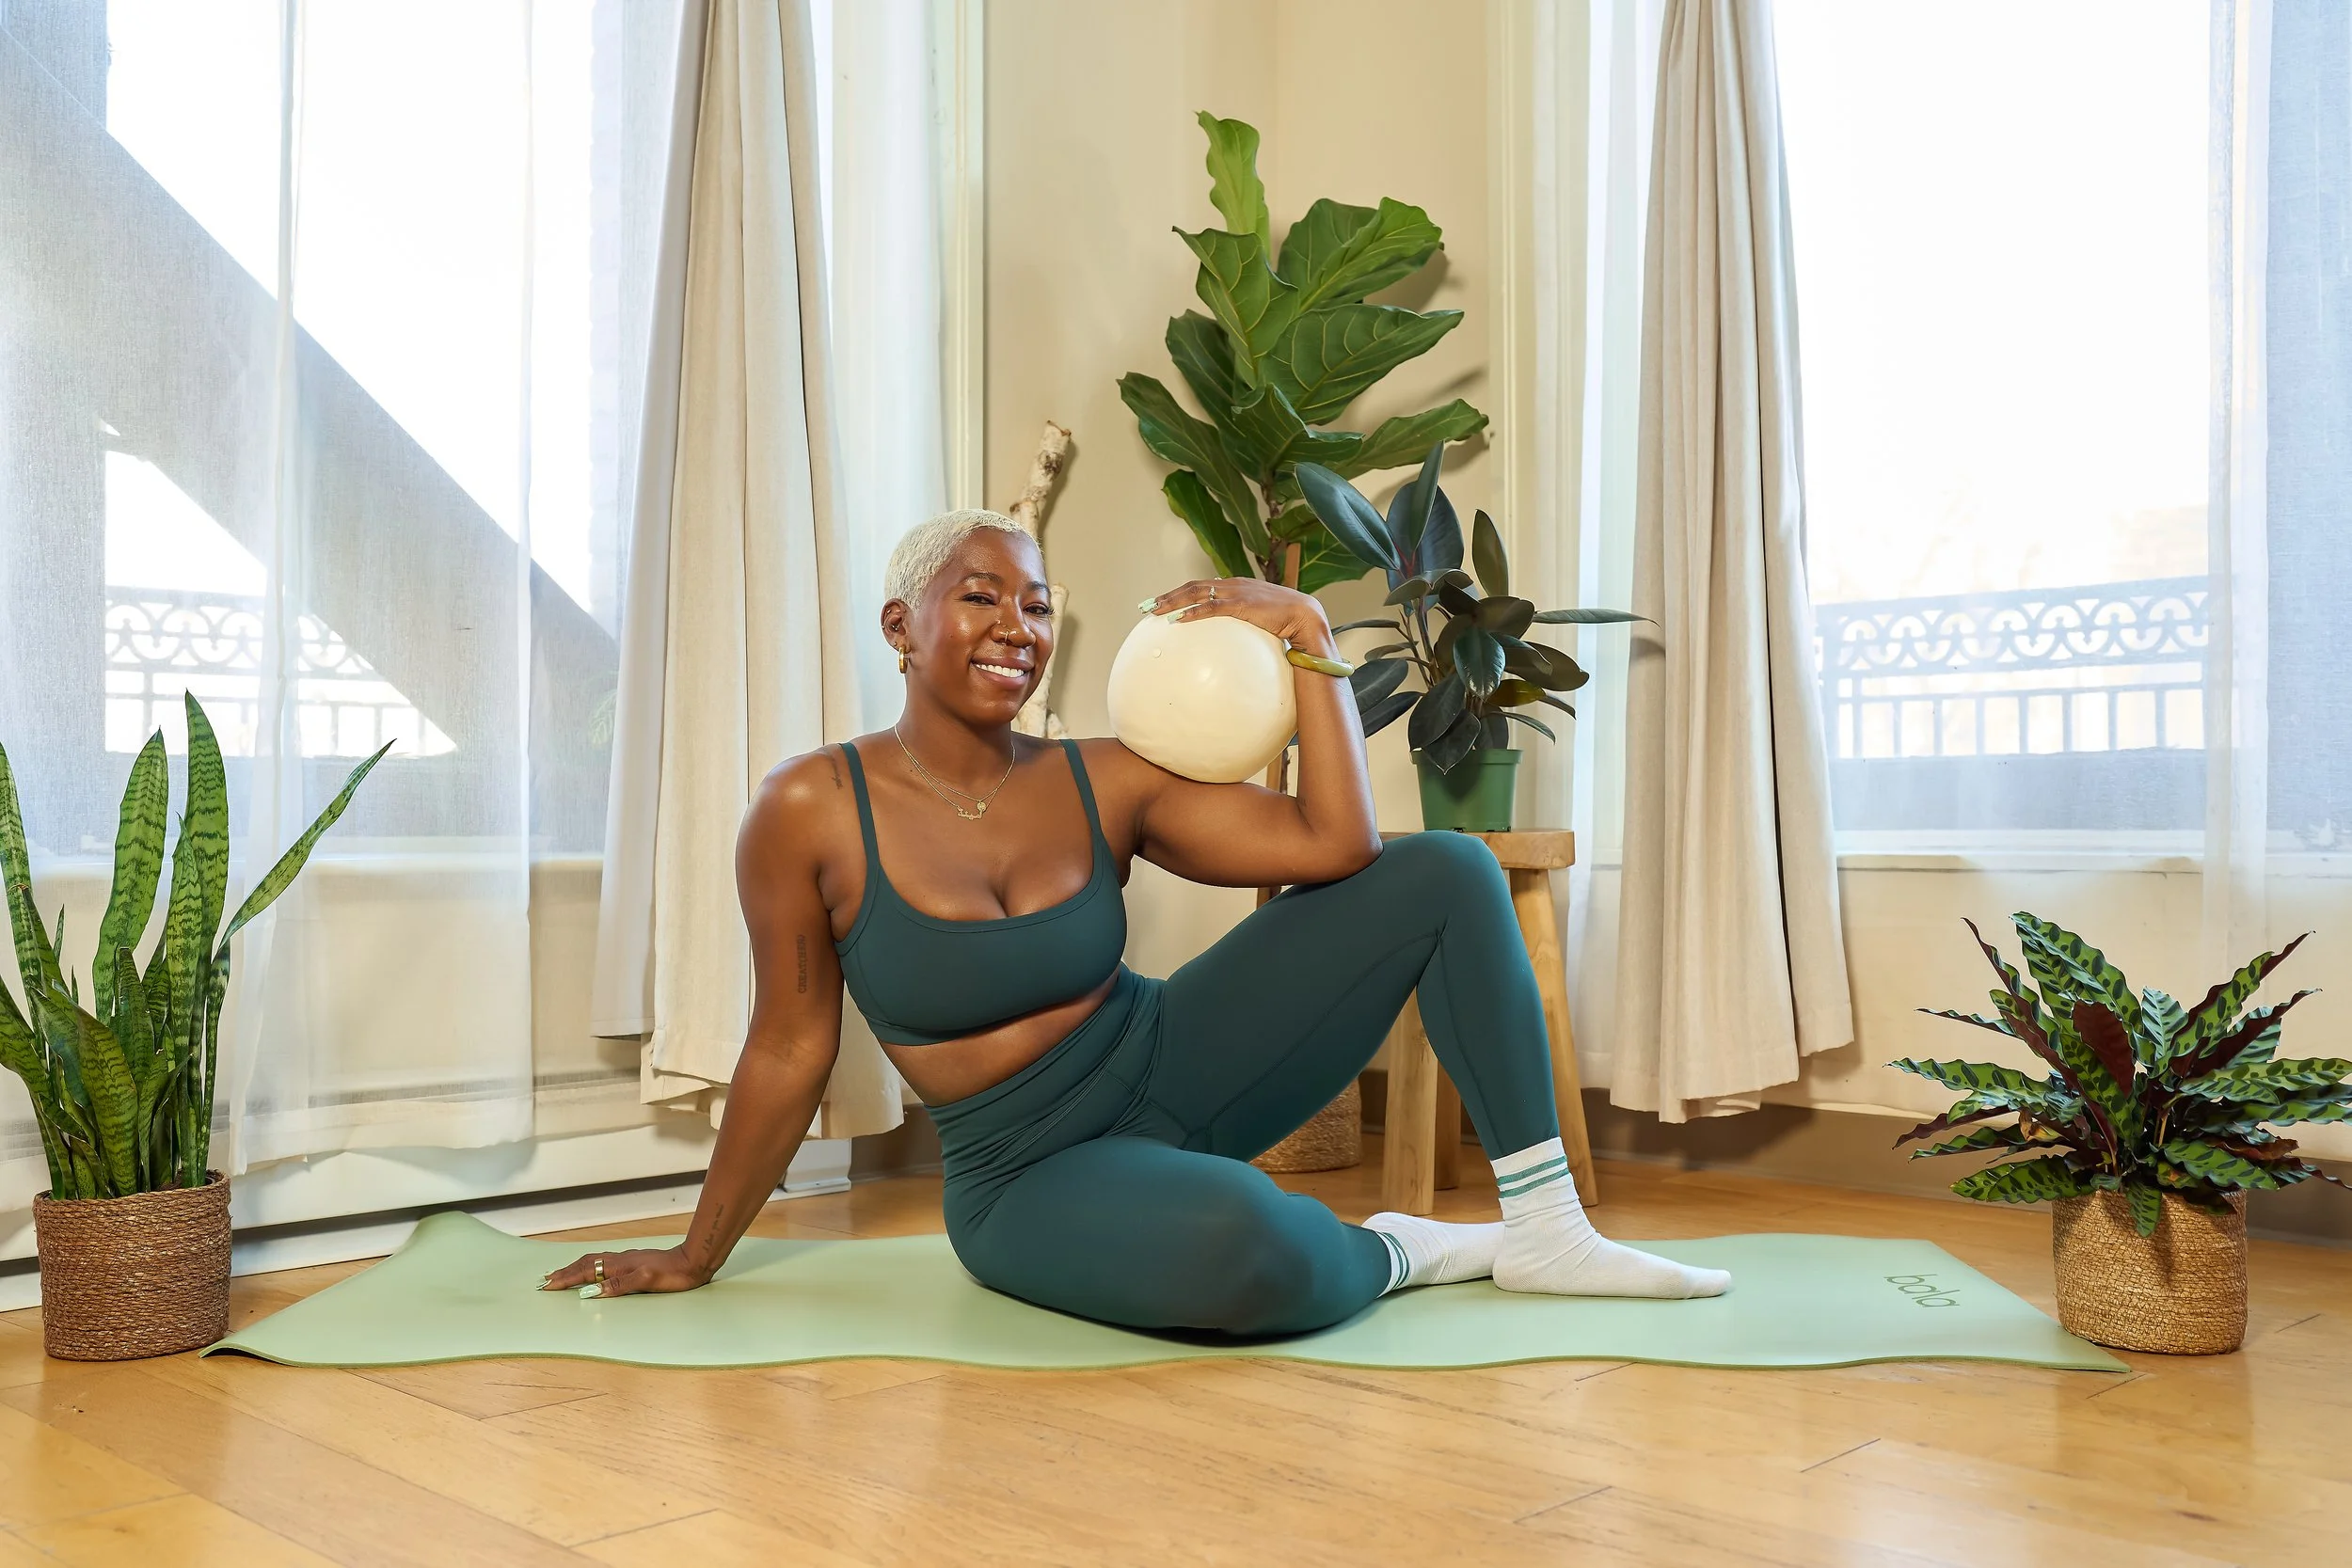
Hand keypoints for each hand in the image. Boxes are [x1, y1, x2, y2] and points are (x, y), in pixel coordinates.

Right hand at [539, 1245, 710, 1297]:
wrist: (693, 1262)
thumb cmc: (672, 1274)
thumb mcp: (646, 1281)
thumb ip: (618, 1285)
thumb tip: (590, 1291)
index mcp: (618, 1265)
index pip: (585, 1272)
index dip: (565, 1279)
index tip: (547, 1285)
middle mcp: (619, 1260)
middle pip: (586, 1264)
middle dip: (565, 1272)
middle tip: (546, 1279)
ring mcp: (626, 1261)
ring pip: (594, 1262)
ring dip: (575, 1269)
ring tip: (561, 1274)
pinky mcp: (634, 1263)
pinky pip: (604, 1264)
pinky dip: (591, 1268)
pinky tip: (592, 1272)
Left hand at [1146, 578, 1336, 657]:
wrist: (1305, 616)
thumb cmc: (1286, 622)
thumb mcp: (1259, 621)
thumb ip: (1242, 626)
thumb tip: (1230, 647)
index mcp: (1236, 586)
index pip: (1201, 586)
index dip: (1180, 593)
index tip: (1161, 603)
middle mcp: (1233, 585)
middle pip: (1193, 586)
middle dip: (1168, 595)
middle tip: (1147, 606)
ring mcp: (1237, 592)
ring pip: (1198, 592)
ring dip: (1174, 600)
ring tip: (1156, 610)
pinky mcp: (1242, 603)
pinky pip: (1212, 607)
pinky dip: (1194, 611)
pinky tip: (1179, 619)